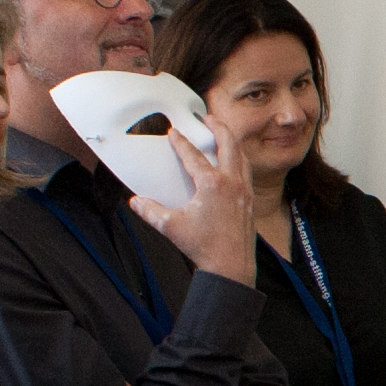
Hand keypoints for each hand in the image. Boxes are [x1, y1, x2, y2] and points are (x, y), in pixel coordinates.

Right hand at [126, 115, 258, 283]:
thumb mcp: (171, 227)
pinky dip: (240, 160)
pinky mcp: (250, 201)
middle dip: (218, 127)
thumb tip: (135, 201)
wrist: (231, 266)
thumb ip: (150, 211)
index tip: (175, 133)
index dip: (181, 142)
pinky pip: (247, 171)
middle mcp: (231, 183)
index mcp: (212, 184)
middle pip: (228, 144)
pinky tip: (235, 163)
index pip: (193, 156)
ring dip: (232, 142)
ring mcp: (244, 191)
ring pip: (241, 156)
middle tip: (209, 118)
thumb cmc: (204, 247)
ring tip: (223, 135)